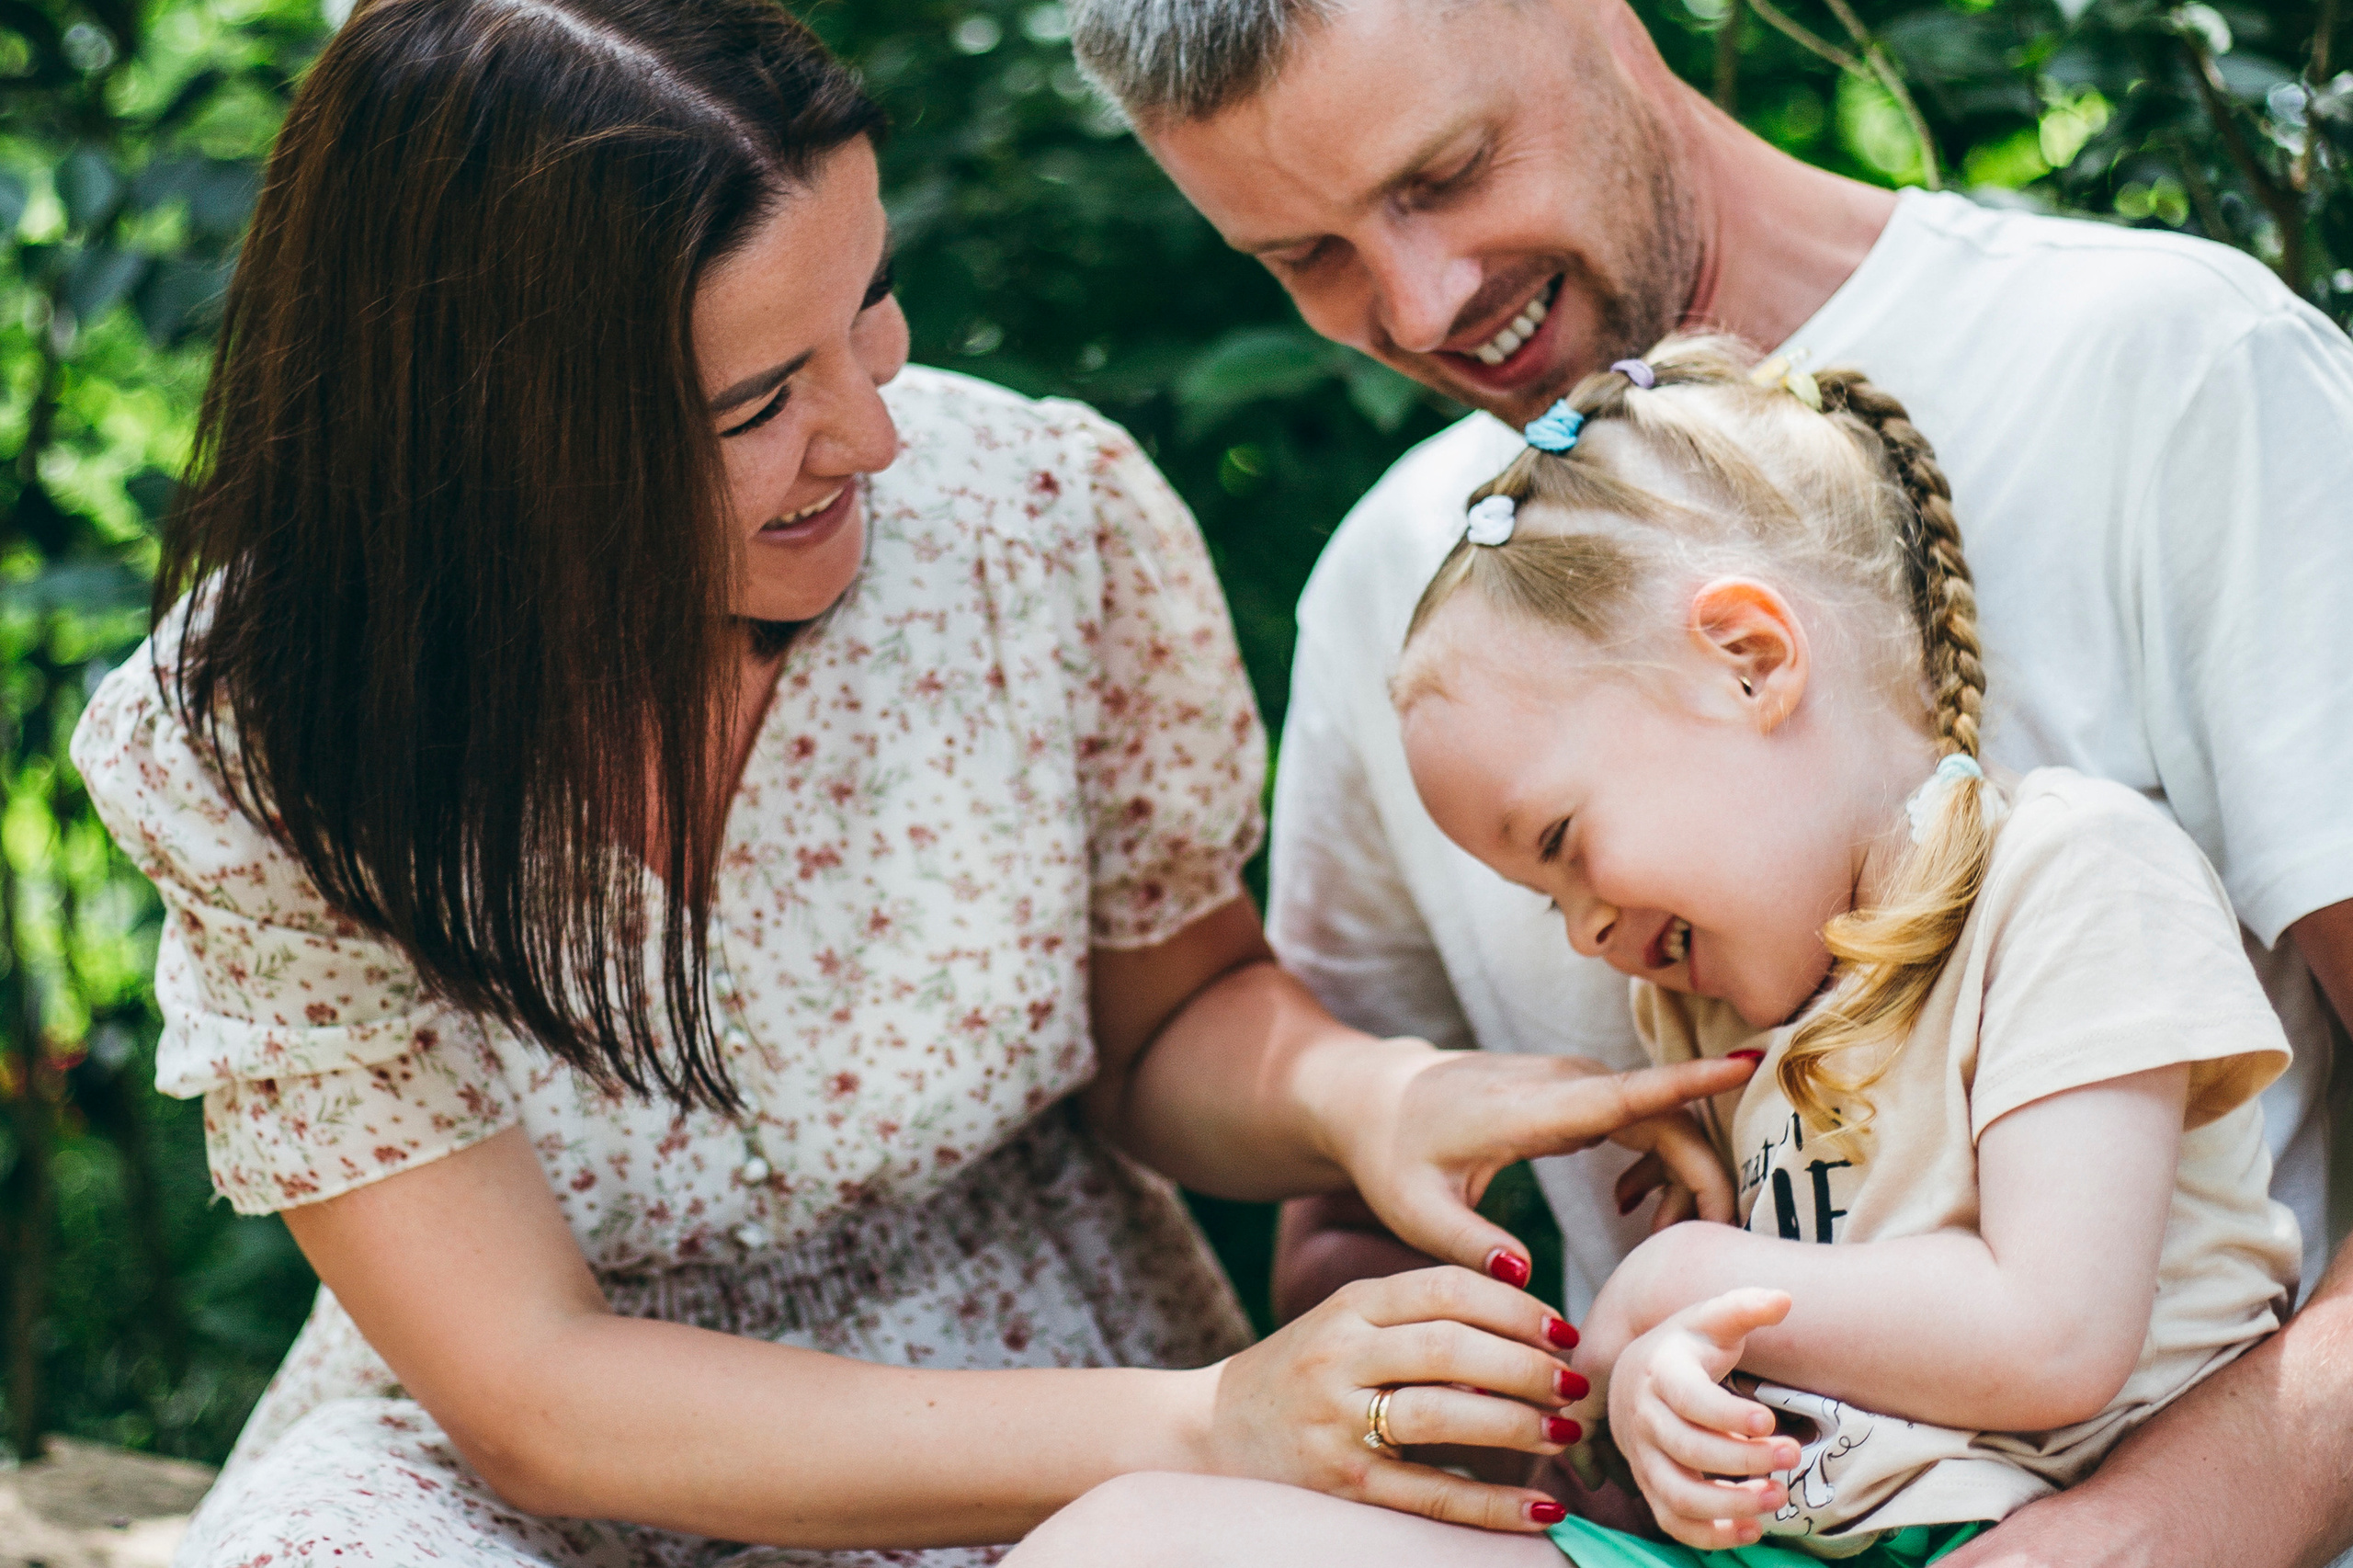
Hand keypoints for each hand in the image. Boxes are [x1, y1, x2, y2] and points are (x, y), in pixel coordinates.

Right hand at [1204, 1265, 1591, 1531]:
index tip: (1564, 1329)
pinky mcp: (1341, 1484)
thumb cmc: (1301, 1373)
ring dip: (1517, 1425)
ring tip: (1564, 1434)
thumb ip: (1418, 1317)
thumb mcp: (1347, 1323)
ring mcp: (1337, 1421)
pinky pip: (1429, 1495)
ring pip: (1442, 1413)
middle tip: (1575, 1384)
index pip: (1446, 1290)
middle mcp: (1341, 1355)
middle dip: (1527, 1365)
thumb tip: (1525, 1327)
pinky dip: (1493, 1504)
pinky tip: (1541, 1510)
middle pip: (1451, 1346)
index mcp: (1350, 1306)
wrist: (1206, 1431)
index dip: (1515, 1307)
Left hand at [1329, 1046, 1755, 1279]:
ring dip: (1681, 1174)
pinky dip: (1658, 1163)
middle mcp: (1561, 1084)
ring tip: (1655, 1231)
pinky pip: (1643, 1118)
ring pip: (1661, 1118)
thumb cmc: (1392, 1155)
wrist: (1374, 1101)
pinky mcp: (1575, 1093)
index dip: (1688, 1080)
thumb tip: (1524, 1280)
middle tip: (1701, 1244)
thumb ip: (1468, 1245)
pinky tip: (1630, 1204)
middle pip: (1664, 1117)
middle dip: (1702, 1176)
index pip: (1623, 1091)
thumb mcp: (1415, 1209)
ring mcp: (1572, 1083)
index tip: (1746, 1063)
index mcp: (1529, 1108)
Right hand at [1606, 1289, 1799, 1550]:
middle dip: (1743, 1459)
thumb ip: (1745, 1307)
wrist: (1635, 1376)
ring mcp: (1644, 1458)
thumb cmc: (1686, 1347)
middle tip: (1794, 1455)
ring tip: (1778, 1495)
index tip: (1769, 1421)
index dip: (1727, 1415)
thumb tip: (1785, 1298)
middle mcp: (1644, 1418)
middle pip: (1687, 1448)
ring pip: (1678, 1493)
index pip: (1688, 1399)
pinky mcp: (1652, 1488)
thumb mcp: (1711, 1319)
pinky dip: (1710, 1535)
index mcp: (1660, 1372)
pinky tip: (1752, 1528)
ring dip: (1729, 1503)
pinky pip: (1674, 1522)